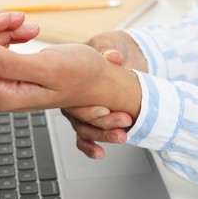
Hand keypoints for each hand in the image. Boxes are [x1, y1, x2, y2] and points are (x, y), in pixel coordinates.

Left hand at [0, 12, 140, 116]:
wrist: (98, 79)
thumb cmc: (82, 76)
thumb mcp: (48, 68)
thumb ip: (9, 64)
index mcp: (5, 95)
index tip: (13, 18)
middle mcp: (0, 92)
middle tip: (21, 18)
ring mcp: (4, 83)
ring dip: (4, 29)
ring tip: (29, 27)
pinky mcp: (11, 74)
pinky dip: (9, 34)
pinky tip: (27, 32)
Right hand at [61, 30, 148, 158]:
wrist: (119, 55)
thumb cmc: (109, 49)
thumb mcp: (108, 45)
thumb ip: (108, 51)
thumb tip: (114, 57)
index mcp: (73, 80)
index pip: (74, 102)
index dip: (90, 110)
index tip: (106, 110)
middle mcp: (74, 98)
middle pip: (80, 119)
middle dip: (103, 124)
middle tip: (124, 121)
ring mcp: (81, 111)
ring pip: (85, 130)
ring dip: (103, 136)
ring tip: (122, 136)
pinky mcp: (92, 120)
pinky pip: (84, 138)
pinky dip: (90, 147)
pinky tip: (100, 153)